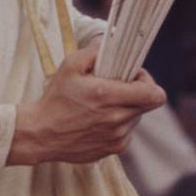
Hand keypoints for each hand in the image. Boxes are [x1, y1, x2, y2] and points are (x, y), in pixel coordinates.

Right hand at [9, 45, 165, 165]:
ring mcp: (117, 137)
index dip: (148, 81)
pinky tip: (99, 120)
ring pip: (137, 118)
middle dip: (137, 92)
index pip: (154, 94)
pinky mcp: (113, 149)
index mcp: (108, 96)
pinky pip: (126, 133)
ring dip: (127, 109)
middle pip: (148, 104)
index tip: (133, 76)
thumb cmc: (55, 99)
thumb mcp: (70, 66)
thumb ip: (93, 52)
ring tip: (105, 104)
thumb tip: (110, 46)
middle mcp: (117, 119)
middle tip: (118, 87)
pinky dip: (119, 124)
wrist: (41, 134)